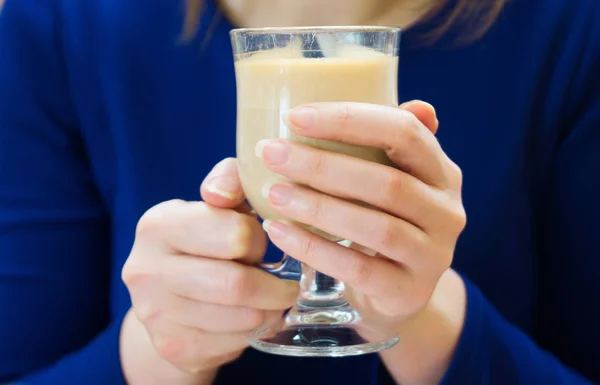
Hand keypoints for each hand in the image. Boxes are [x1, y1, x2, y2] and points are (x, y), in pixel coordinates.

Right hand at [120, 159, 298, 381]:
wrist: (167, 297)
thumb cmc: (203, 240)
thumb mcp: (215, 204)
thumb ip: (230, 181)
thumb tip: (223, 192)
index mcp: (158, 225)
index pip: (234, 235)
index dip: (263, 240)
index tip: (268, 242)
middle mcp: (145, 269)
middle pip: (236, 284)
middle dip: (274, 285)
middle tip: (287, 283)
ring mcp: (154, 313)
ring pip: (240, 318)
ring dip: (270, 310)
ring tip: (275, 299)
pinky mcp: (171, 346)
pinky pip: (233, 344)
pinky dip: (255, 331)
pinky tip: (254, 317)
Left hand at [257, 100, 465, 334]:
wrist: (397, 291)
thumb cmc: (381, 220)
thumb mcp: (388, 179)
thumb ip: (389, 144)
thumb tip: (416, 103)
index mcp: (441, 171)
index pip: (406, 132)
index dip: (351, 120)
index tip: (295, 116)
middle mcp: (446, 211)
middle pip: (387, 182)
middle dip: (323, 165)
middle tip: (272, 153)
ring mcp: (433, 255)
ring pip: (376, 227)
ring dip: (318, 207)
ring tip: (272, 193)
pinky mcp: (410, 292)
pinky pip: (360, 270)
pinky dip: (316, 250)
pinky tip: (279, 232)